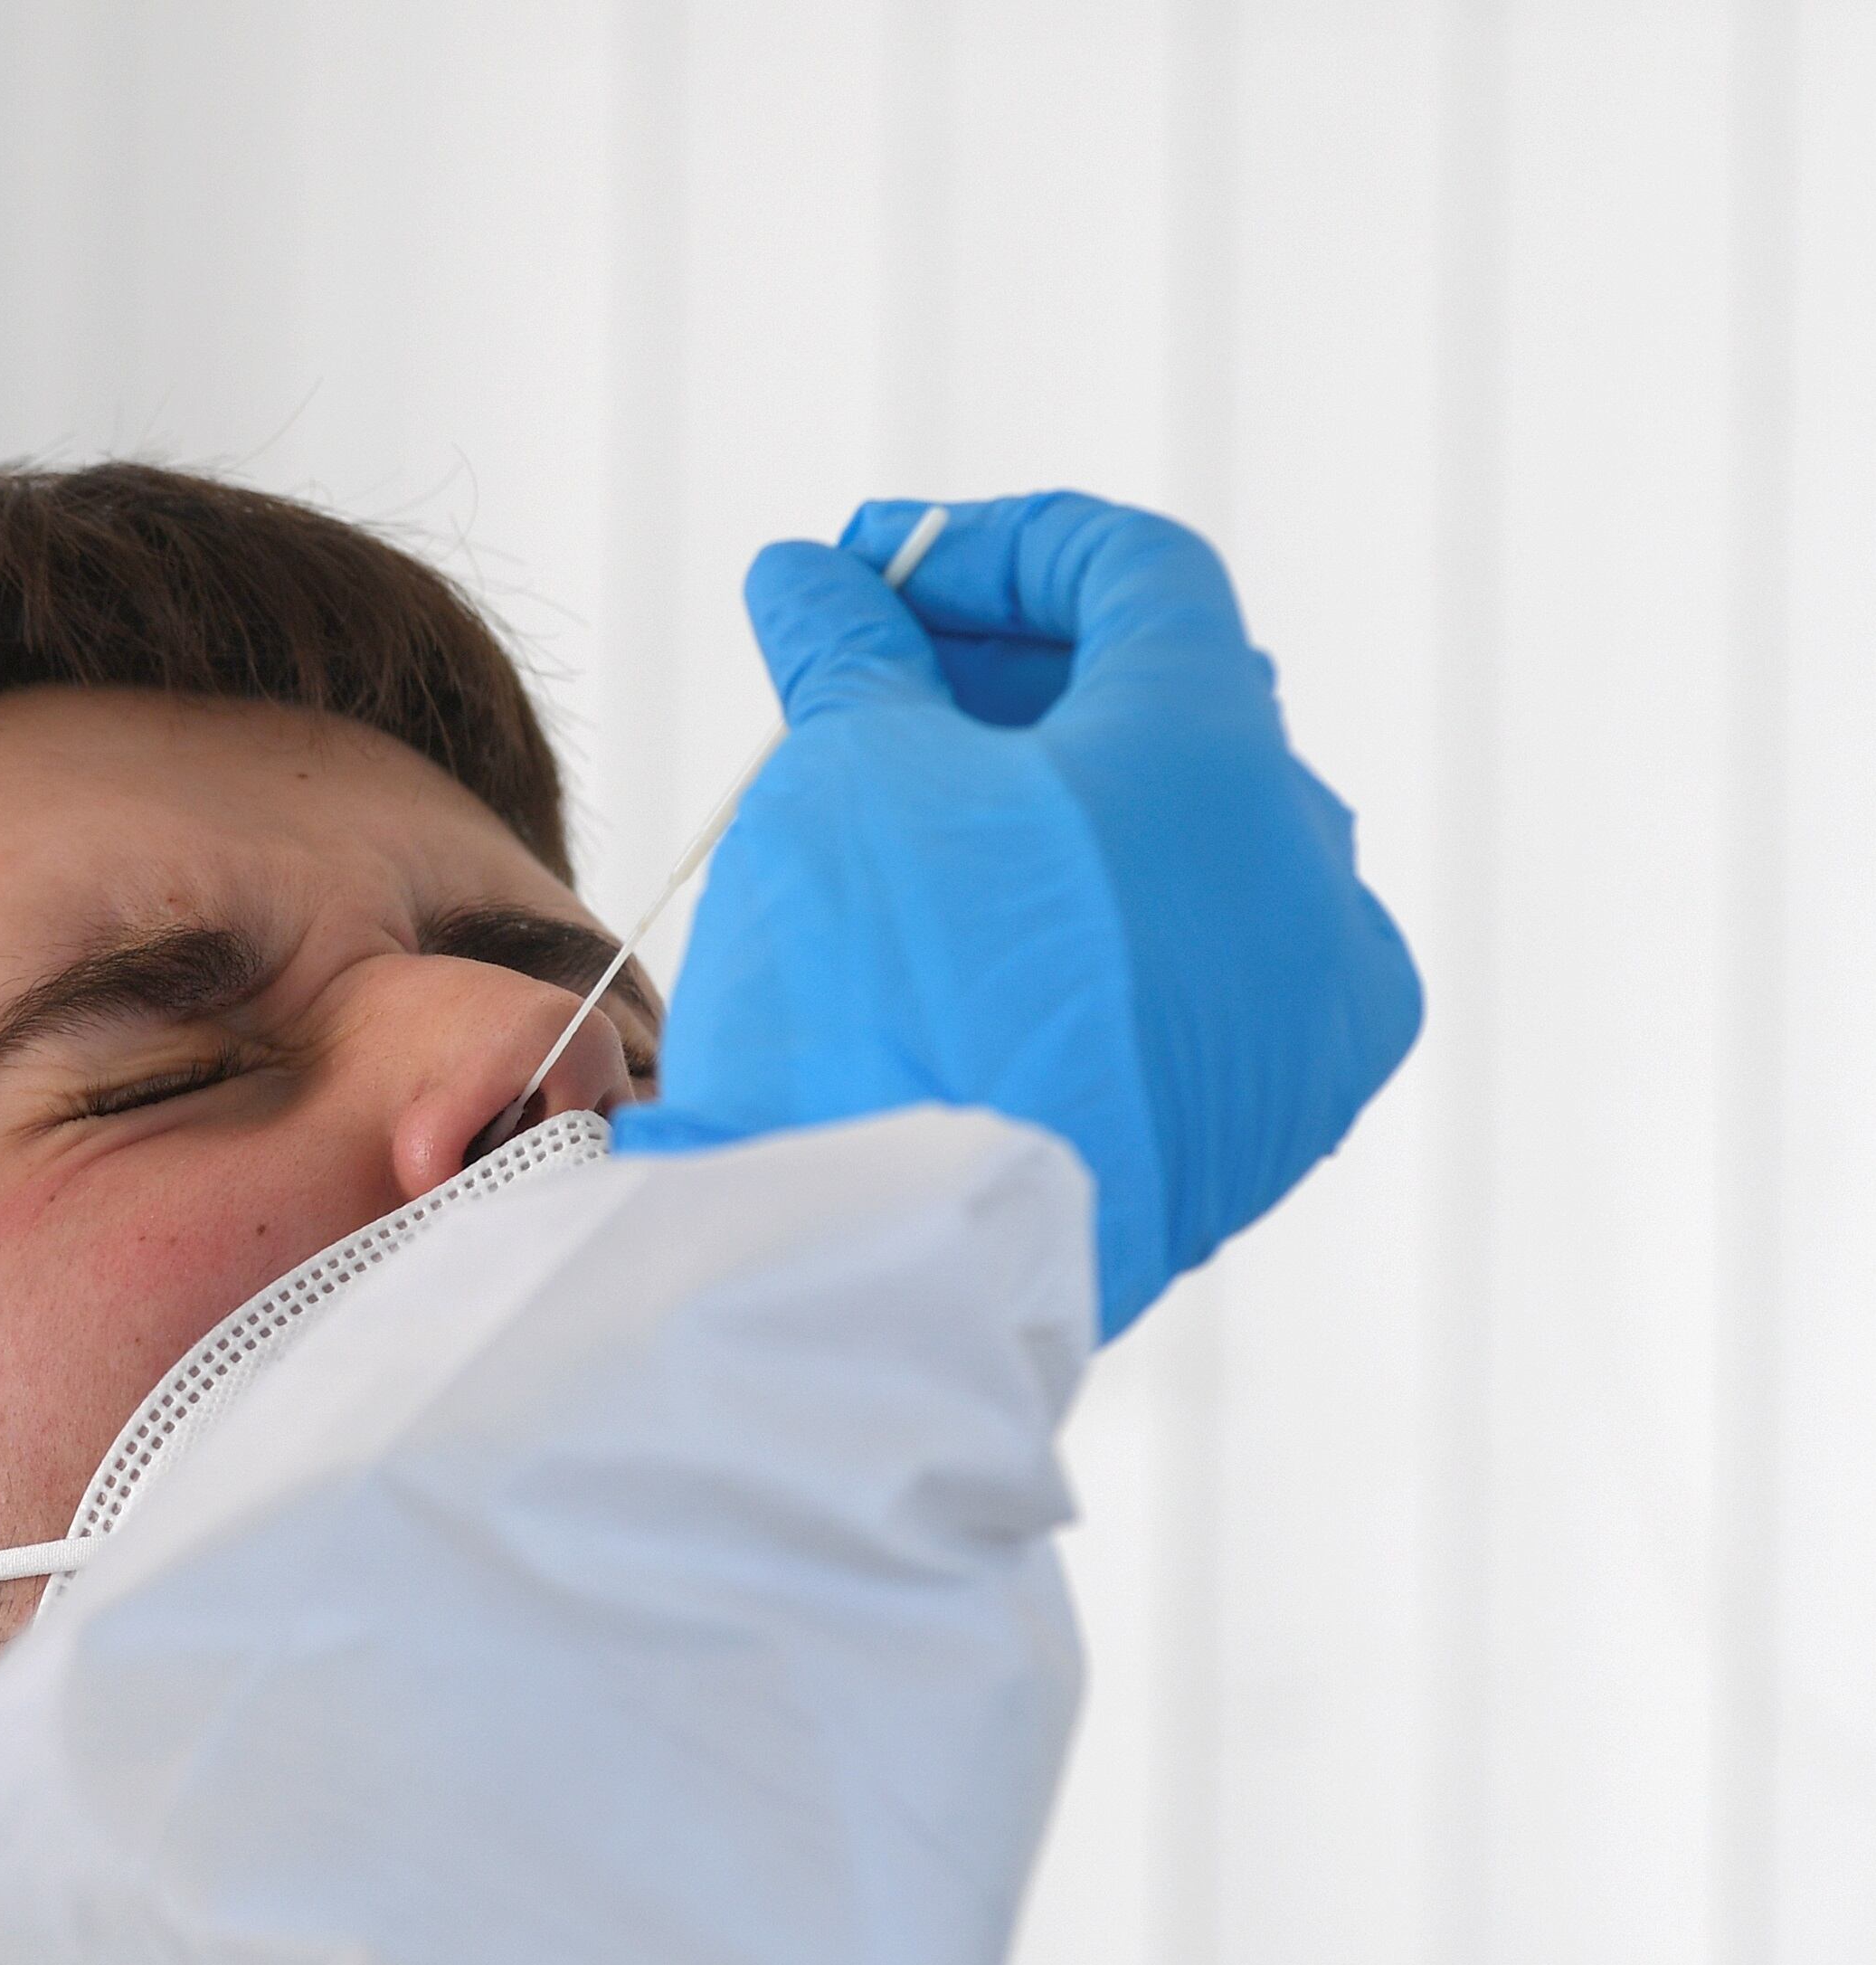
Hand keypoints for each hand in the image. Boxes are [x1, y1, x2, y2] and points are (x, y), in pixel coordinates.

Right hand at [616, 490, 1422, 1338]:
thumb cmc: (873, 991)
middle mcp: (1307, 868)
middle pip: (1174, 705)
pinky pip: (1208, 978)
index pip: (1135, 571)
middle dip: (1017, 675)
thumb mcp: (840, 771)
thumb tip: (816, 579)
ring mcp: (1308, 1007)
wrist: (888, 1257)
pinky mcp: (1273, 1120)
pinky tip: (1000, 951)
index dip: (994, 546)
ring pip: (1197, 850)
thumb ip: (847, 650)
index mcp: (1223, 749)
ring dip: (1066, 808)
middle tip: (877, 684)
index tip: (873, 565)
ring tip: (922, 828)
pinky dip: (1111, 933)